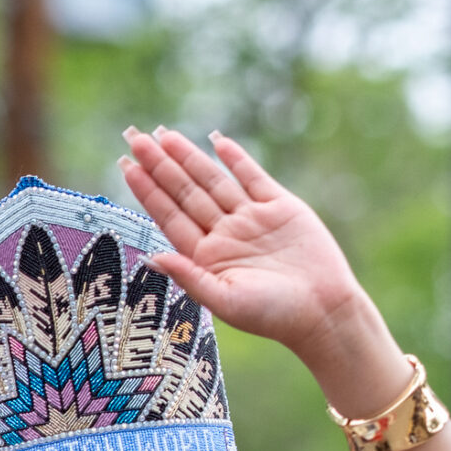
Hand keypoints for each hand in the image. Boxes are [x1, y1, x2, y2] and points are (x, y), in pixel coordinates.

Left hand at [118, 127, 405, 411]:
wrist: (323, 310)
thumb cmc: (272, 315)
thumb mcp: (225, 300)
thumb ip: (188, 276)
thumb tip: (151, 256)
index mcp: (206, 256)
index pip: (169, 216)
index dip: (148, 191)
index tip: (127, 166)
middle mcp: (224, 234)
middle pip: (185, 192)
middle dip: (160, 166)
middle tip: (135, 138)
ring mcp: (250, 218)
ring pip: (213, 181)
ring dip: (189, 157)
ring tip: (164, 135)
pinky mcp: (281, 207)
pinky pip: (253, 177)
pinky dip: (235, 159)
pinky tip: (215, 141)